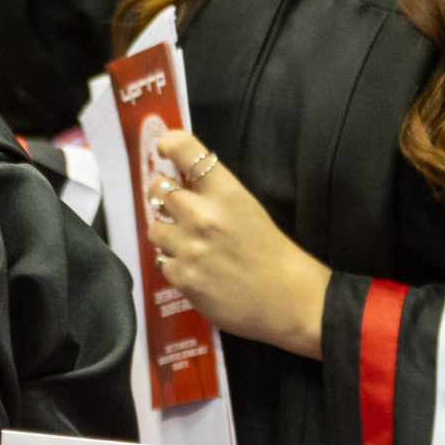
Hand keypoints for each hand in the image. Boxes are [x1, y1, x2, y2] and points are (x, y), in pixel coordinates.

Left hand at [146, 129, 329, 359]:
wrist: (289, 301)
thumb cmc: (275, 254)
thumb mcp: (249, 210)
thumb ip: (217, 195)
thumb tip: (184, 184)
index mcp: (227, 193)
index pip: (187, 151)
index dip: (169, 144)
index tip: (163, 149)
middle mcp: (203, 215)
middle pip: (158, 189)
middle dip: (161, 195)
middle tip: (172, 205)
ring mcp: (189, 247)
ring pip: (154, 229)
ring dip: (167, 234)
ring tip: (190, 245)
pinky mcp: (182, 276)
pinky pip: (162, 261)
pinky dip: (175, 264)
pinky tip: (197, 270)